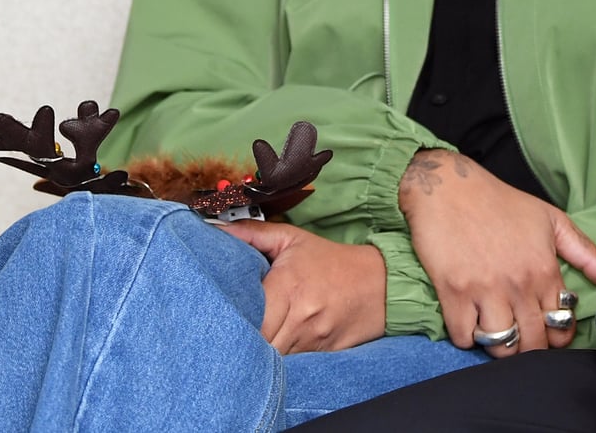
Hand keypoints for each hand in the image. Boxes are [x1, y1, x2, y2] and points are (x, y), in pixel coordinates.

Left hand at [220, 220, 385, 354]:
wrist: (381, 284)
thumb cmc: (332, 262)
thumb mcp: (293, 240)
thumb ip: (252, 233)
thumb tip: (214, 228)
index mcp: (287, 285)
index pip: (246, 316)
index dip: (228, 321)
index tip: (217, 319)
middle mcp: (299, 316)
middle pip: (255, 344)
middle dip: (240, 342)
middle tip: (227, 335)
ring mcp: (311, 339)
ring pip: (271, 360)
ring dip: (257, 355)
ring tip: (247, 345)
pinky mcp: (321, 355)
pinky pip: (291, 367)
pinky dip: (278, 362)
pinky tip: (272, 354)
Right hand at [397, 148, 595, 357]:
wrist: (448, 187)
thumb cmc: (502, 203)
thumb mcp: (552, 220)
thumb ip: (587, 255)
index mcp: (545, 269)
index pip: (561, 327)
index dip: (557, 336)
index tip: (547, 329)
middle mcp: (518, 284)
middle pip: (533, 344)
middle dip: (531, 347)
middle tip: (523, 336)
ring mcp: (485, 290)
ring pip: (500, 347)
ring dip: (500, 346)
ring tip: (498, 329)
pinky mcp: (453, 292)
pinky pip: (464, 337)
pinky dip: (467, 336)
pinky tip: (470, 321)